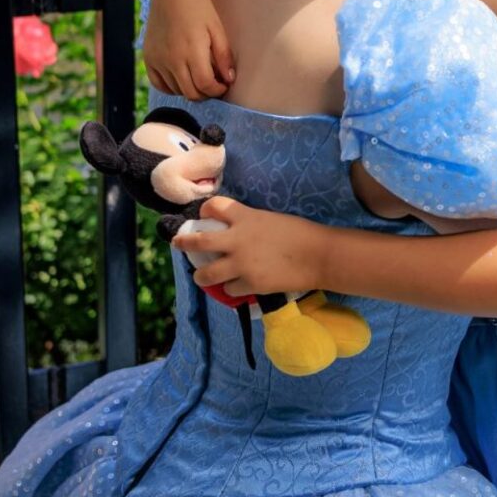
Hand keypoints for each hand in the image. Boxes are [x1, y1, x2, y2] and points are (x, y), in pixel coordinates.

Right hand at [144, 0, 235, 100]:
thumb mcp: (217, 29)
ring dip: (190, 89)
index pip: (205, 86)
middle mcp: (172, 59)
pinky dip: (172, 87)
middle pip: (191, 93)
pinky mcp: (148, 57)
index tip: (224, 85)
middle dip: (206, 93)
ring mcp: (157, 59)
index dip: (218, 90)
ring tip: (199, 76)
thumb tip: (229, 80)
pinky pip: (158, 84)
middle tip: (214, 84)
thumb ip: (224, 56)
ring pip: (176, 90)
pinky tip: (182, 78)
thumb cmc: (199, 8)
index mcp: (192, 51)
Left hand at [172, 196, 325, 297]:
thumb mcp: (271, 219)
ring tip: (201, 276)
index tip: (204, 215)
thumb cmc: (301, 233)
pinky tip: (238, 286)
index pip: (214, 207)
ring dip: (201, 275)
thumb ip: (251, 224)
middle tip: (177, 243)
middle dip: (184, 242)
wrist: (319, 255)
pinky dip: (232, 288)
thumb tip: (239, 233)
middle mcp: (237, 239)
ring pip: (206, 273)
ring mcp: (241, 264)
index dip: (206, 210)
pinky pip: (229, 289)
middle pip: (199, 241)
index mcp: (245, 217)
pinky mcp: (249, 284)